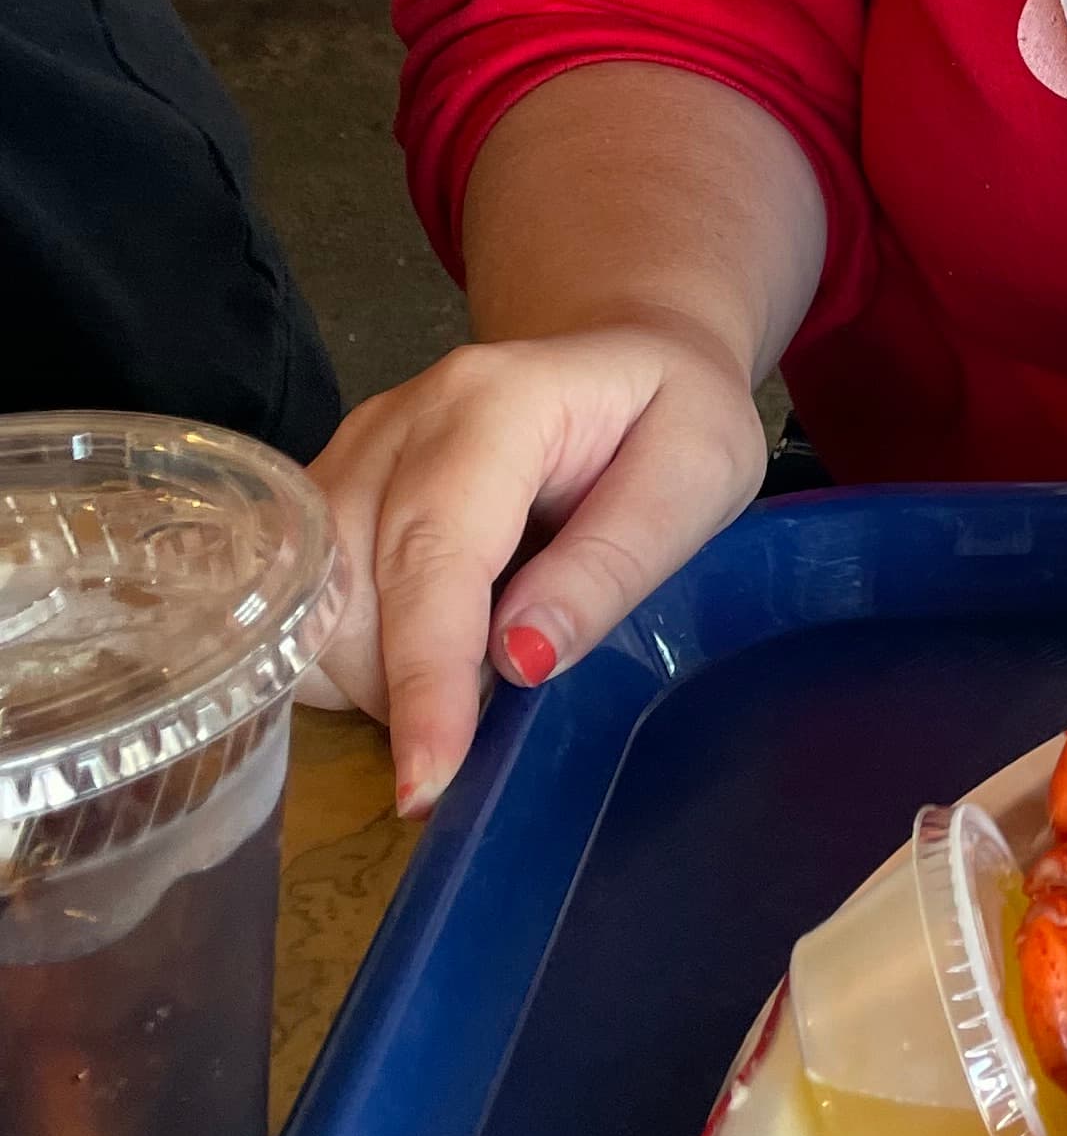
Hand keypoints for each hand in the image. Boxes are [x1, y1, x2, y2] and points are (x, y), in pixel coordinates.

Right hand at [308, 319, 770, 814]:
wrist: (631, 357)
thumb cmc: (674, 417)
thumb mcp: (696, 476)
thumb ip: (613, 563)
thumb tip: (522, 658)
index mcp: (494, 402)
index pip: (434, 552)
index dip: (426, 672)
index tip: (426, 778)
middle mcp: (400, 421)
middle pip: (348, 586)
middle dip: (400, 690)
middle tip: (484, 727)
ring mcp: (354, 452)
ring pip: (307, 605)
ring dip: (373, 679)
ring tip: (470, 680)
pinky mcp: (331, 492)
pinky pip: (300, 603)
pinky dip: (347, 658)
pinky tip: (421, 659)